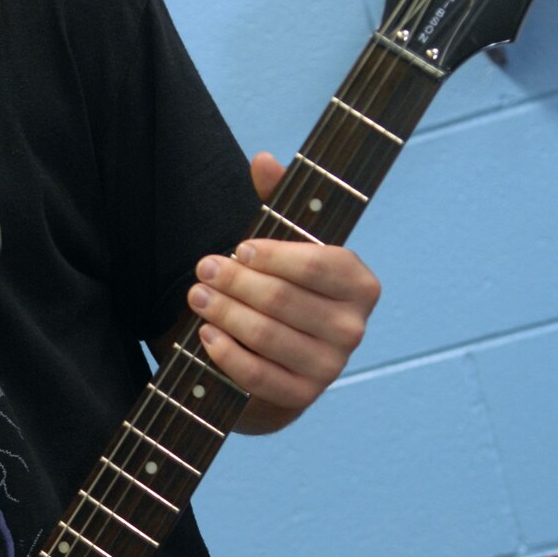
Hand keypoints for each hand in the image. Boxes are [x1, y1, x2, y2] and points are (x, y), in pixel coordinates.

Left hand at [186, 152, 379, 432]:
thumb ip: (278, 201)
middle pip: (284, 299)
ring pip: (268, 336)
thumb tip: (263, 159)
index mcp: (360, 284)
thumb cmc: (284, 289)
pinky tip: (206, 335)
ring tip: (197, 296)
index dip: (272, 255)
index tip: (239, 247)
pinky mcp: (303, 397)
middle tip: (203, 269)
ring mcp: (331, 367)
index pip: (316, 264)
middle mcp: (354, 328)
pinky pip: (260, 376)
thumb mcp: (283, 245)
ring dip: (225, 314)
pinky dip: (227, 354)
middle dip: (236, 282)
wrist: (280, 359)